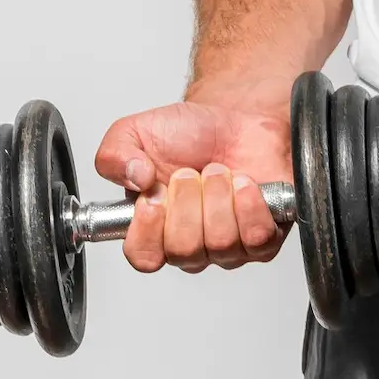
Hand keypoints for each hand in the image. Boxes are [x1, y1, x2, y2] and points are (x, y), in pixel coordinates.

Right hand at [93, 99, 292, 272]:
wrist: (237, 121)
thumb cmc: (191, 134)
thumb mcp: (137, 132)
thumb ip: (115, 155)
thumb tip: (132, 178)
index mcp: (152, 228)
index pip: (143, 257)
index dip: (148, 230)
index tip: (154, 196)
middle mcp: (189, 244)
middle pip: (183, 251)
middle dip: (188, 201)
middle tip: (190, 172)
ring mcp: (227, 246)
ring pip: (221, 244)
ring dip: (219, 197)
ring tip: (218, 171)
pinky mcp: (262, 238)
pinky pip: (258, 239)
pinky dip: (250, 205)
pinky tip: (244, 183)